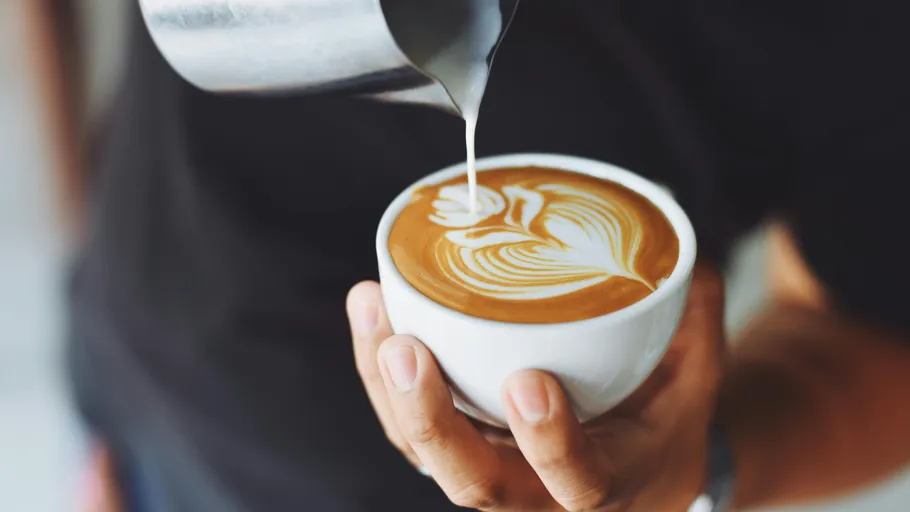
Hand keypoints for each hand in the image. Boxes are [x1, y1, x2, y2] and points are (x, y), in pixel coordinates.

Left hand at [347, 265, 724, 510]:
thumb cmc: (664, 417)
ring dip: (386, 386)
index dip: (551, 443)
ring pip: (423, 452)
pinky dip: (379, 372)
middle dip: (431, 420)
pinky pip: (406, 424)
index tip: (530, 382)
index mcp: (607, 484)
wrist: (635, 466)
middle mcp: (538, 495)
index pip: (579, 482)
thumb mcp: (695, 374)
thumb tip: (678, 240)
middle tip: (407, 350)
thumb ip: (691, 315)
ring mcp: (490, 472)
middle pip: (474, 484)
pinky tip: (371, 308)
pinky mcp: (457, 446)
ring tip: (372, 307)